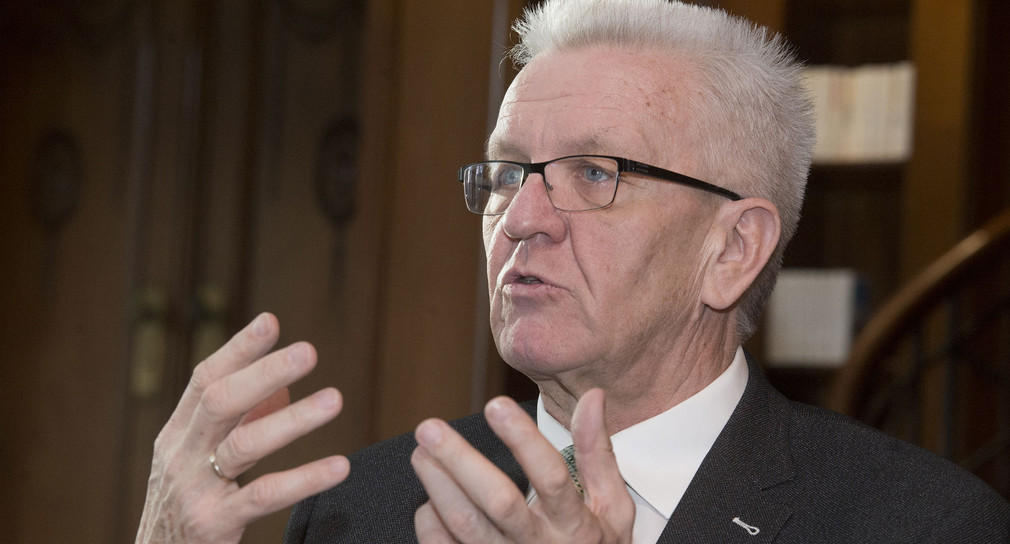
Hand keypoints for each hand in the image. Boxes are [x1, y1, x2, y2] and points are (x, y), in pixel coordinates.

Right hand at [135, 313, 349, 543]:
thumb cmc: (186, 510)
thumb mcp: (198, 462)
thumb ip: (237, 424)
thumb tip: (281, 387)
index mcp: (176, 435)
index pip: (204, 381)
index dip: (238, 350)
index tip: (271, 322)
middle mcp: (180, 456)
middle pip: (220, 401)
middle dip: (264, 372)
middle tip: (308, 351)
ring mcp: (194, 491)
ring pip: (245, 444)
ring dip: (293, 418)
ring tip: (335, 399)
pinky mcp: (213, 525)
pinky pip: (263, 496)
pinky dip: (304, 478)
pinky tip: (339, 466)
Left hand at [411, 389, 633, 542]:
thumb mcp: (611, 506)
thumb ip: (597, 452)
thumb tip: (592, 396)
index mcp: (576, 525)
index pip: (551, 477)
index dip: (523, 440)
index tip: (497, 405)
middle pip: (498, 502)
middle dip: (460, 462)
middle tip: (430, 429)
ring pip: (465, 525)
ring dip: (438, 486)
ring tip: (421, 452)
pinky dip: (431, 522)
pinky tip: (429, 499)